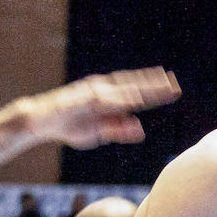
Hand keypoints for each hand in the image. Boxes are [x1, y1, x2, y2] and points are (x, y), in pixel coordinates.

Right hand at [18, 68, 180, 148]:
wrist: (41, 123)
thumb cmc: (69, 127)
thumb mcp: (99, 133)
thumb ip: (119, 130)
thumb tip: (141, 128)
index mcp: (108, 99)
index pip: (135, 92)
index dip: (154, 91)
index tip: (173, 90)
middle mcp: (102, 91)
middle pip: (133, 86)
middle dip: (154, 85)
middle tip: (174, 84)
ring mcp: (92, 92)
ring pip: (122, 88)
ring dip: (142, 86)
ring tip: (161, 85)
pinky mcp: (82, 98)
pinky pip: (105, 98)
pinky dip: (121, 98)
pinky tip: (136, 99)